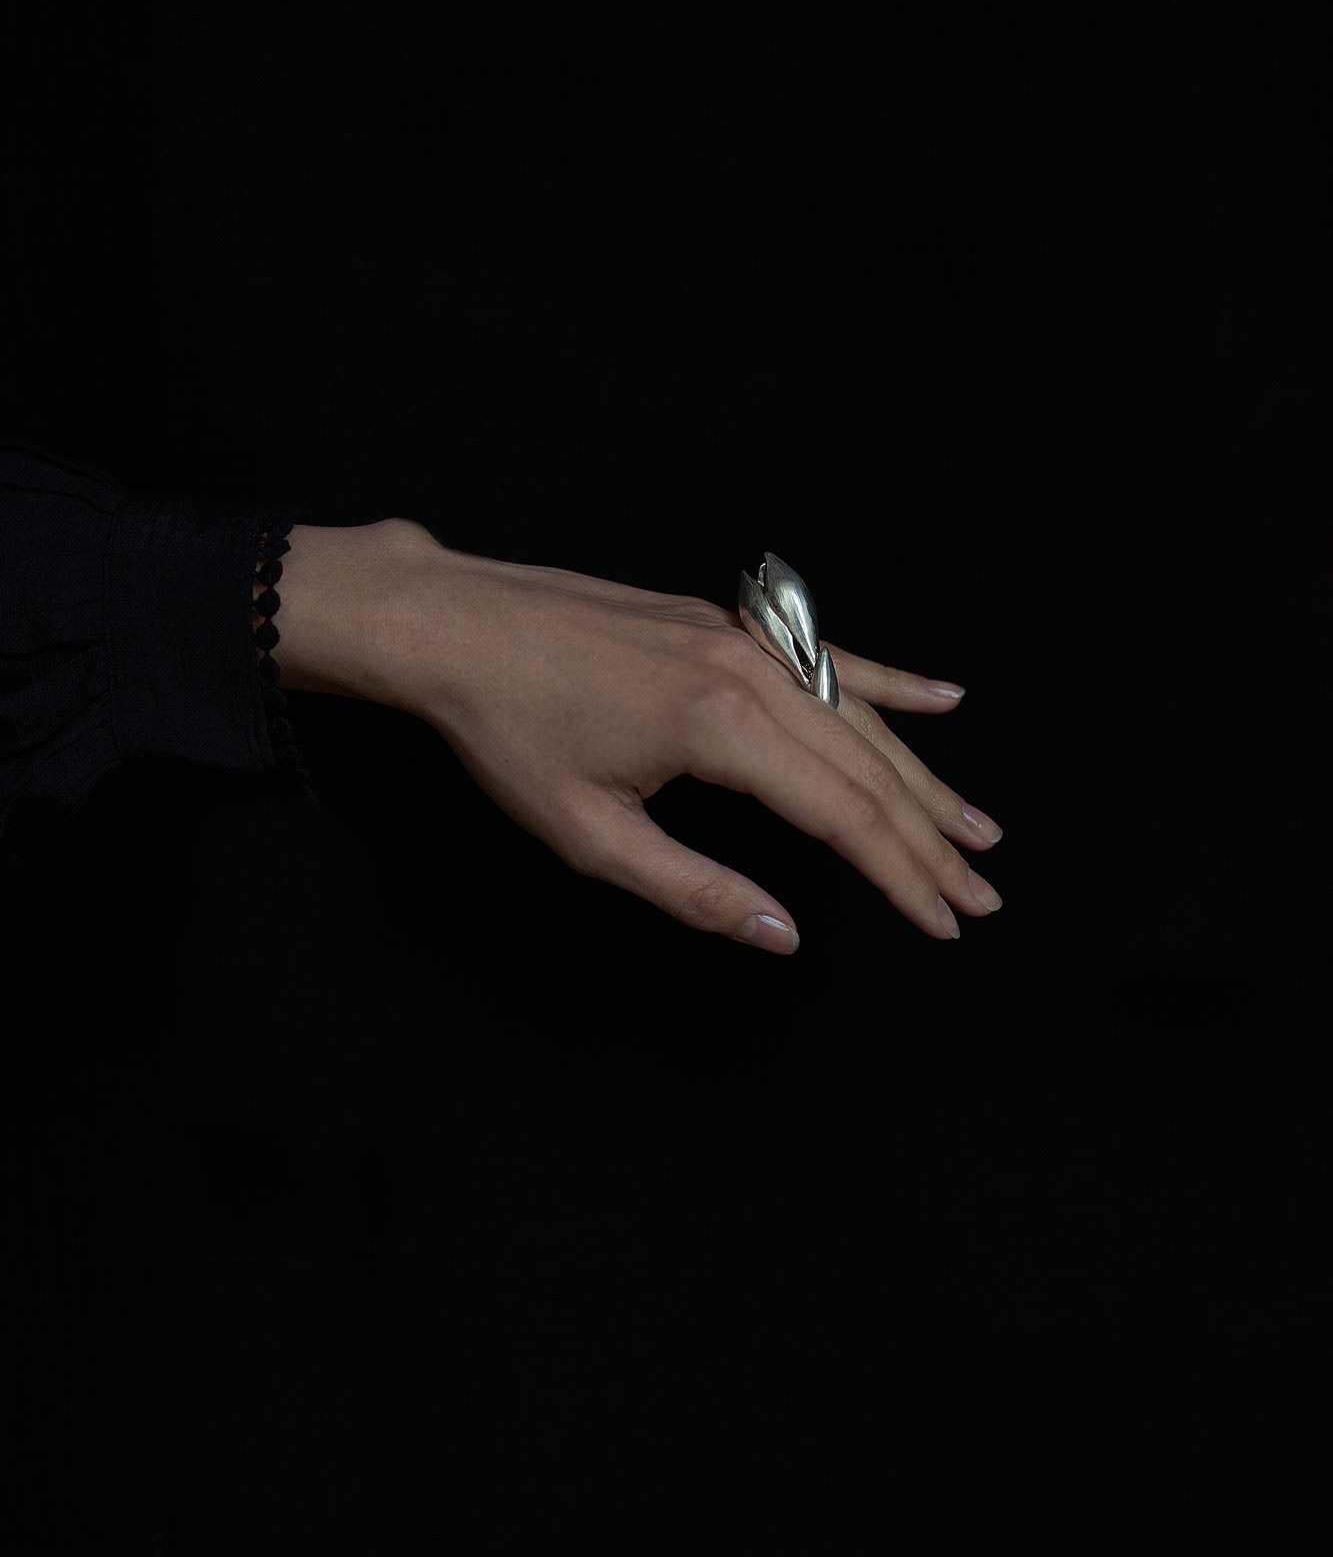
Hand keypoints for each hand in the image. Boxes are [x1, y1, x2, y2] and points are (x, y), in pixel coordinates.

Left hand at [379, 531, 1003, 950]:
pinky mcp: (724, 625)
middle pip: (867, 769)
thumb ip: (693, 888)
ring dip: (923, 776)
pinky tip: (944, 699)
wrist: (454, 626)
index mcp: (719, 729)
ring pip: (859, 717)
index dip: (899, 875)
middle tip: (981, 895)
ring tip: (978, 827)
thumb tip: (782, 931)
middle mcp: (749, 674)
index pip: (842, 815)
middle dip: (929, 839)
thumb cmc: (508, 731)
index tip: (943, 920)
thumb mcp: (590, 833)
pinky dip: (889, 682)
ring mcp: (742, 640)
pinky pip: (827, 657)